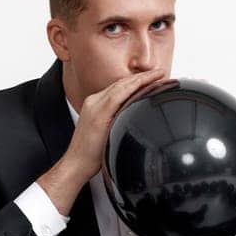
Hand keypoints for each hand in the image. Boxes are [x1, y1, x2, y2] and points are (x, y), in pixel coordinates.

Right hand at [37, 68, 168, 213]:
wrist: (76, 164)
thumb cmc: (91, 154)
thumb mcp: (107, 132)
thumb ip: (118, 121)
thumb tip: (134, 120)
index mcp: (96, 104)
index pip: (119, 87)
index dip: (137, 80)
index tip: (153, 77)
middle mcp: (94, 101)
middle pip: (121, 83)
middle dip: (142, 76)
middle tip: (160, 71)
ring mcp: (94, 106)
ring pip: (121, 86)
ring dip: (141, 79)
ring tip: (158, 75)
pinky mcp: (97, 114)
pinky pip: (117, 96)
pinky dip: (132, 88)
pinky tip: (145, 84)